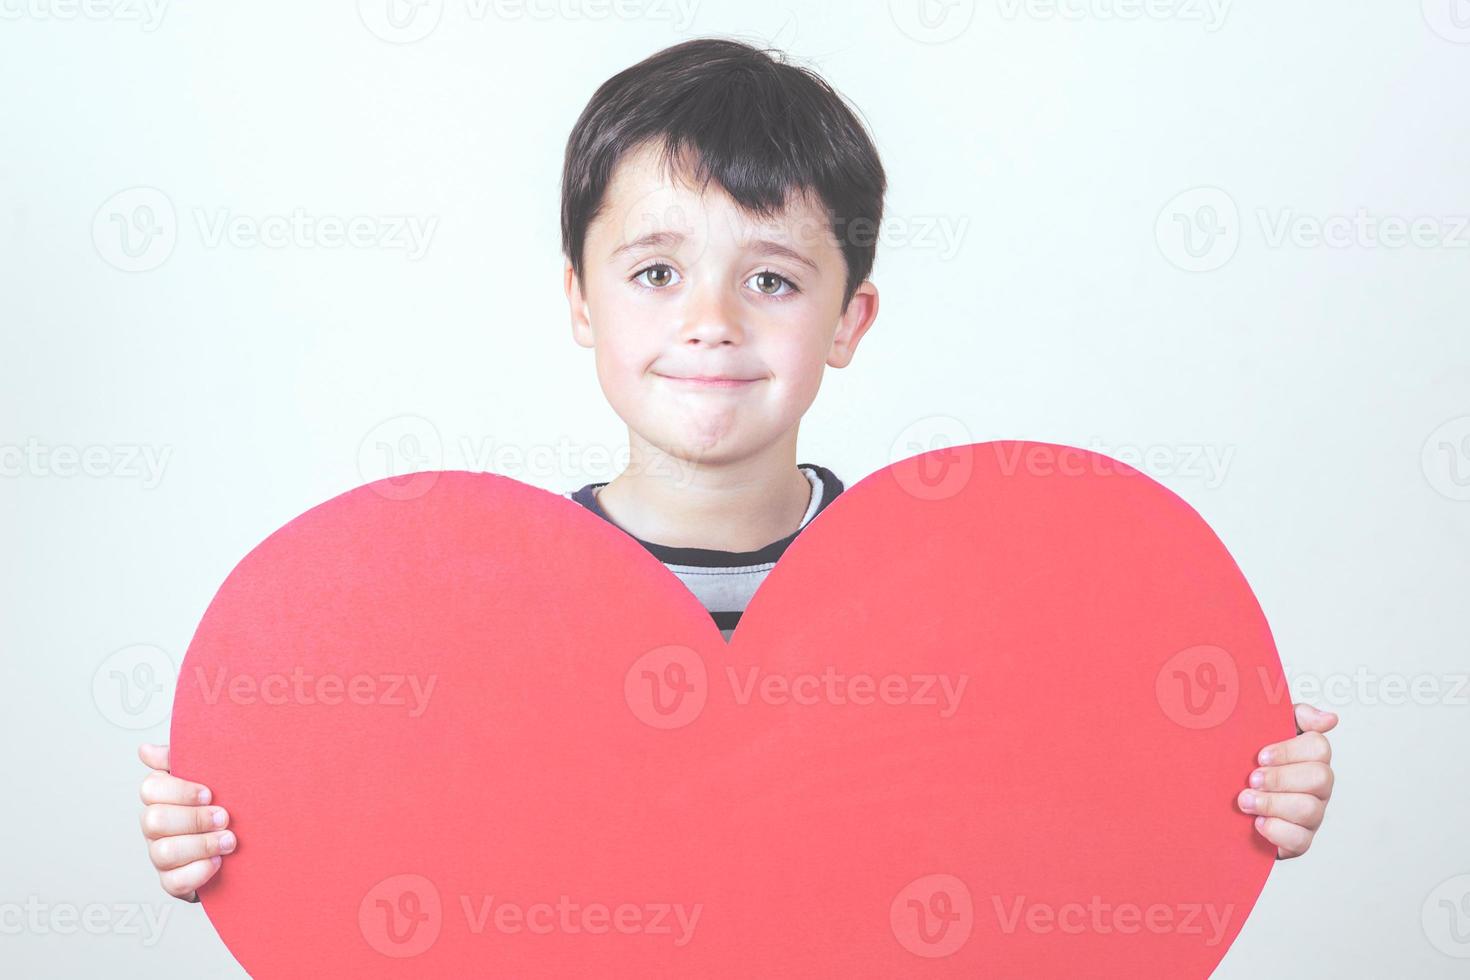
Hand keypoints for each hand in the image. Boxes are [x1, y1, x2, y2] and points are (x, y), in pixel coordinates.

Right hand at [138, 743, 235, 900]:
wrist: (241, 844)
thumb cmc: (220, 803)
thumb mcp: (207, 775)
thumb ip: (180, 758)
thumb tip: (146, 750)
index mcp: (161, 798)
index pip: (150, 788)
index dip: (180, 791)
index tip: (210, 793)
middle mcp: (155, 827)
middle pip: (154, 821)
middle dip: (194, 819)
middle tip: (225, 817)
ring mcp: (160, 856)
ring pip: (163, 852)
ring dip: (202, 845)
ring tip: (229, 841)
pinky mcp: (172, 882)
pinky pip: (174, 882)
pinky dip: (199, 871)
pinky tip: (218, 862)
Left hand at [1238, 703, 1336, 859]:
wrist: (1223, 803)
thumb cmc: (1249, 765)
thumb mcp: (1265, 731)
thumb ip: (1296, 716)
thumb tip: (1329, 719)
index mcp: (1310, 757)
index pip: (1319, 747)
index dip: (1289, 751)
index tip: (1260, 755)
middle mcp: (1317, 786)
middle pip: (1320, 778)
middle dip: (1280, 778)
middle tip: (1251, 780)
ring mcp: (1312, 814)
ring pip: (1309, 809)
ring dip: (1272, 804)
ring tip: (1245, 801)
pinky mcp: (1300, 840)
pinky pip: (1299, 840)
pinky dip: (1275, 830)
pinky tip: (1257, 823)